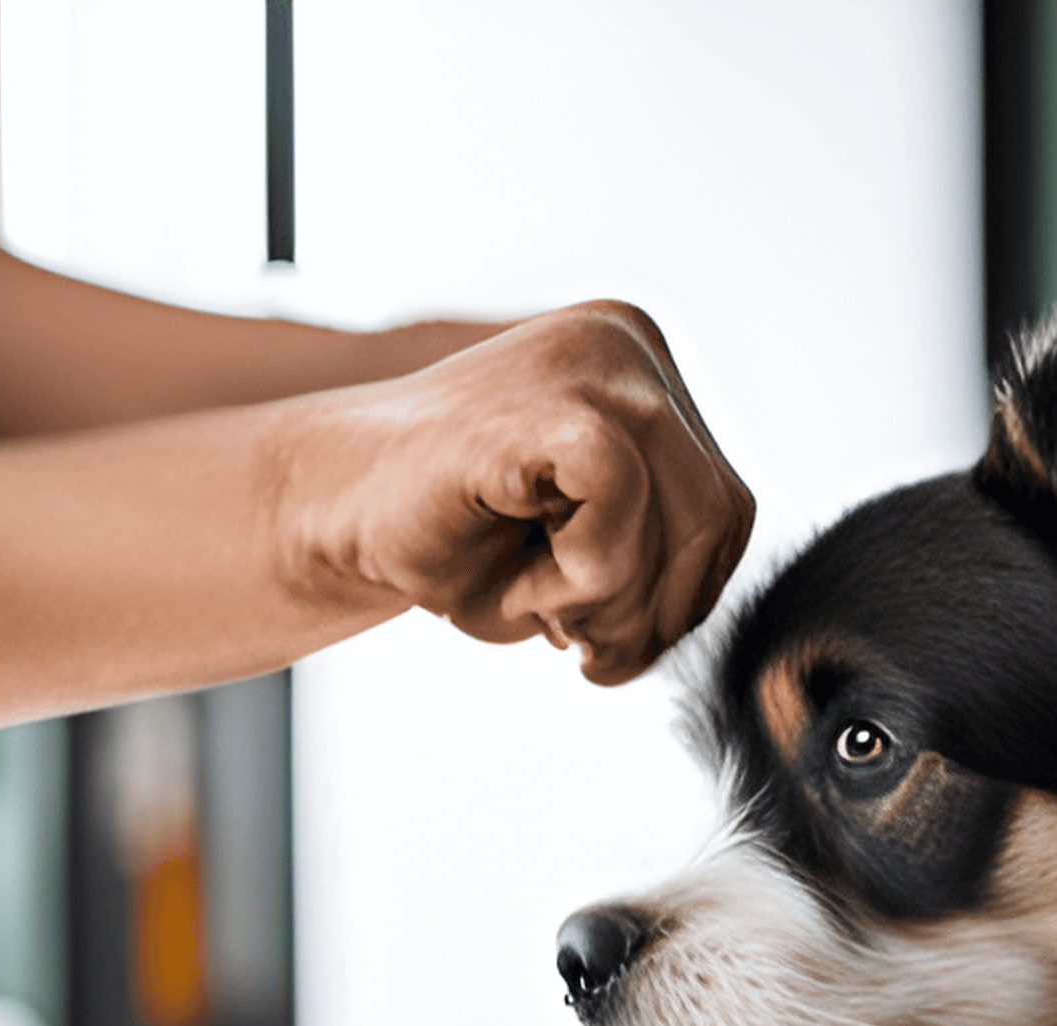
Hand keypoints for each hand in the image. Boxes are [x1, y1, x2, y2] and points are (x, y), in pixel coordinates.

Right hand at [274, 302, 753, 680]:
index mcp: (640, 369)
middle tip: (579, 649)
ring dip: (611, 604)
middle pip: (717, 518)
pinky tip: (518, 581)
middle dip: (655, 612)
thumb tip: (704, 601)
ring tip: (534, 606)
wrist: (330, 515)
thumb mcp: (583, 547)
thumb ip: (658, 555)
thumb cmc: (447, 538)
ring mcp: (600, 361)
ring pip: (683, 523)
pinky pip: (625, 518)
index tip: (606, 633)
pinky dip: (579, 580)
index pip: (726, 506)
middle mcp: (629, 344)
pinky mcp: (565, 402)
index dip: (681, 596)